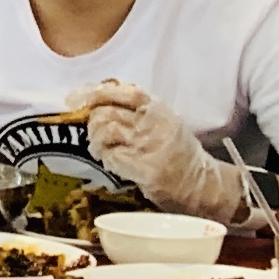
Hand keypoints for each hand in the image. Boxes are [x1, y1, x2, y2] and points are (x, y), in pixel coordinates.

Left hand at [76, 84, 250, 216]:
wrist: (203, 186)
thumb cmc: (178, 155)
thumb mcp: (161, 125)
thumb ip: (136, 112)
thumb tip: (96, 100)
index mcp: (160, 111)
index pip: (127, 92)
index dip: (97, 92)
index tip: (75, 98)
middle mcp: (156, 125)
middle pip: (108, 113)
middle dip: (92, 123)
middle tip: (93, 135)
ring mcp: (151, 146)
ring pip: (106, 132)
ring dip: (96, 142)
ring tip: (101, 150)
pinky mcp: (146, 168)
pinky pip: (112, 157)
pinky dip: (106, 159)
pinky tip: (112, 163)